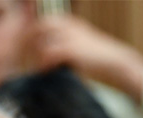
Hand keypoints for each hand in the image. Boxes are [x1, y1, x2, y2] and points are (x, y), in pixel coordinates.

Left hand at [25, 14, 142, 102]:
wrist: (116, 62)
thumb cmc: (99, 57)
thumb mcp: (81, 42)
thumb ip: (65, 41)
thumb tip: (47, 51)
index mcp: (70, 21)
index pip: (43, 21)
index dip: (32, 33)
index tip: (28, 47)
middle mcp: (68, 25)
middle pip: (38, 27)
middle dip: (29, 42)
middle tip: (26, 57)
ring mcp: (69, 36)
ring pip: (41, 41)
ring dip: (37, 55)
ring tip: (37, 67)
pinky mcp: (70, 49)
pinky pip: (48, 54)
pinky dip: (44, 64)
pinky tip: (45, 72)